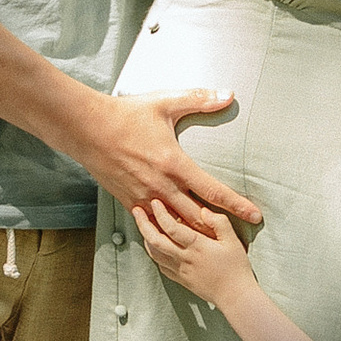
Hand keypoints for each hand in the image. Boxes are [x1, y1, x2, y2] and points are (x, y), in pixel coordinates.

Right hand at [80, 88, 262, 229]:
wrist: (86, 128)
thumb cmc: (126, 114)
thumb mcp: (165, 103)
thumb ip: (199, 100)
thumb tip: (228, 95)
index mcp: (175, 164)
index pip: (213, 191)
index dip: (237, 205)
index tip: (255, 216)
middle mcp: (161, 186)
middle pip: (197, 217)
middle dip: (218, 230)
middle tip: (237, 239)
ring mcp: (144, 197)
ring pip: (174, 226)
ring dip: (193, 235)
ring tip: (212, 245)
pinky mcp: (129, 201)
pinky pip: (152, 224)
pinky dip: (167, 232)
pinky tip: (176, 237)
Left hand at [135, 195, 258, 309]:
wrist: (234, 296)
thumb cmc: (236, 268)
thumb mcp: (232, 241)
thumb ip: (218, 222)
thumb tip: (204, 210)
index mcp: (197, 247)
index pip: (172, 228)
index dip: (161, 213)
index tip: (155, 202)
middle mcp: (185, 258)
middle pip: (155, 241)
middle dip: (143, 224)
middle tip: (137, 211)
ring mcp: (180, 270)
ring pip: (154, 254)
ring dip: (145, 238)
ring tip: (143, 226)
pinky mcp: (180, 279)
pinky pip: (161, 265)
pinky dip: (154, 253)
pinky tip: (155, 246)